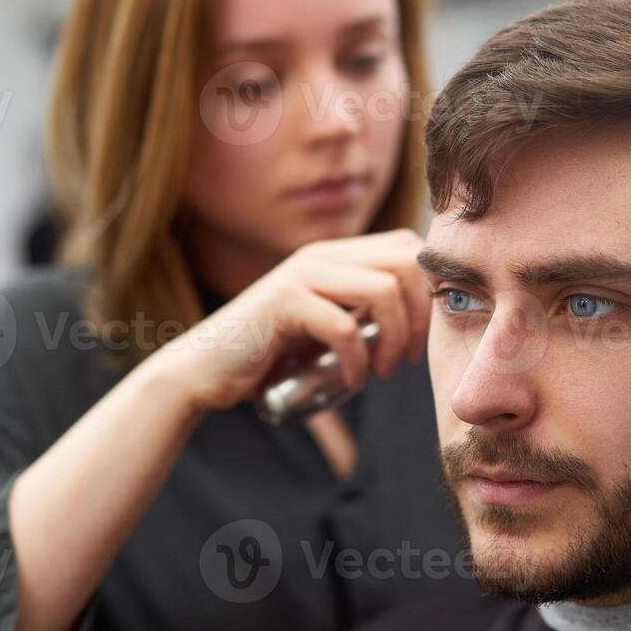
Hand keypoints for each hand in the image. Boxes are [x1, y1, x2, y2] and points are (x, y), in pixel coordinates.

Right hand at [152, 229, 430, 412]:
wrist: (203, 370)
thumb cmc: (266, 353)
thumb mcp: (321, 323)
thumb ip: (356, 311)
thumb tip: (415, 322)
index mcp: (333, 256)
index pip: (406, 248)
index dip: (426, 290)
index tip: (418, 335)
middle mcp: (319, 256)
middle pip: (405, 263)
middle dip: (420, 314)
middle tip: (407, 356)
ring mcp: (300, 276)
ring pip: (383, 290)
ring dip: (394, 336)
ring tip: (382, 370)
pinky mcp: (283, 303)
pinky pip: (344, 326)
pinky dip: (358, 360)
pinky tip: (353, 381)